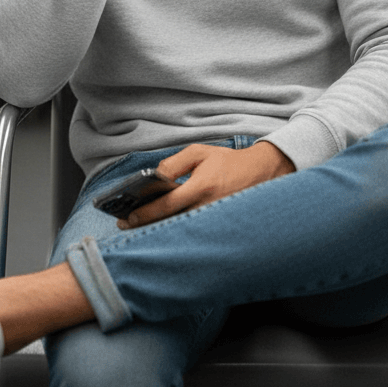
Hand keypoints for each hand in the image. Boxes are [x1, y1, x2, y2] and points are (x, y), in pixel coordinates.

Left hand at [118, 141, 295, 228]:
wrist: (260, 171)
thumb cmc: (227, 161)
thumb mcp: (199, 152)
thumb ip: (174, 164)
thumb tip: (155, 178)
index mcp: (202, 186)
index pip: (167, 205)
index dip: (145, 213)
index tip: (128, 218)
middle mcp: (208, 207)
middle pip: (170, 224)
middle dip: (147, 227)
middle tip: (127, 227)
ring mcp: (214, 220)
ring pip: (180, 231)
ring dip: (160, 231)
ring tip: (140, 229)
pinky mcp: (219, 227)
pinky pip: (193, 233)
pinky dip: (177, 233)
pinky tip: (164, 231)